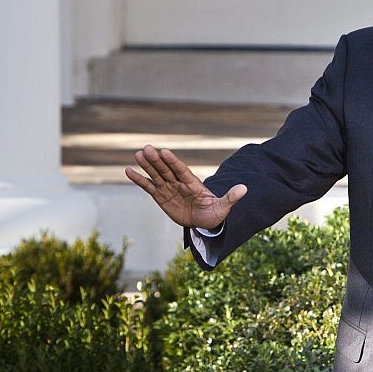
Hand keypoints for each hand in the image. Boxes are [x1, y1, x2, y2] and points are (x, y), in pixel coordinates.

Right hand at [125, 145, 246, 230]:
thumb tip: (244, 189)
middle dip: (157, 160)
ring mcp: (168, 188)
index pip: (181, 170)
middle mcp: (179, 183)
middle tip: (146, 149)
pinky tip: (128, 171)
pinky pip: (148, 187)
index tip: (165, 152)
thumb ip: (230, 198)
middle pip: (166, 169)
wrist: (203, 222)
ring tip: (137, 155)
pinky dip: (139, 180)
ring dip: (146, 166)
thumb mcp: (223, 207)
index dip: (173, 162)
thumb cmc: (214, 214)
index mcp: (193, 183)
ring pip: (156, 175)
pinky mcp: (160, 196)